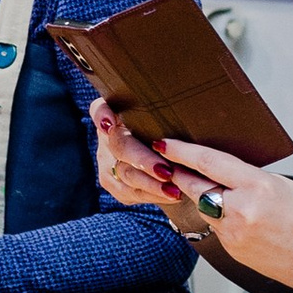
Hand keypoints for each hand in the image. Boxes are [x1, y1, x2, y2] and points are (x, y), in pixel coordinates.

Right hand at [90, 97, 193, 226]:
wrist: (170, 153)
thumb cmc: (174, 125)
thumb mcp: (170, 113)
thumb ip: (170, 106)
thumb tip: (192, 96)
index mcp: (117, 111)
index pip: (100, 109)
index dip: (102, 116)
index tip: (110, 124)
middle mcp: (107, 136)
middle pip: (120, 146)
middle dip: (143, 161)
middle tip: (166, 171)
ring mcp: (107, 161)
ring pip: (124, 175)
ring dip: (151, 185)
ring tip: (174, 190)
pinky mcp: (114, 183)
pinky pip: (130, 192)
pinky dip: (153, 195)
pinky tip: (172, 196)